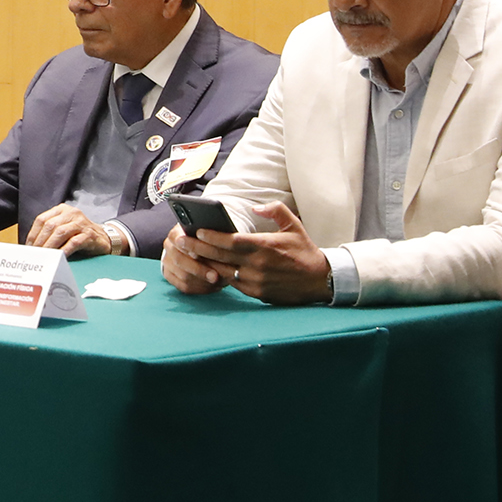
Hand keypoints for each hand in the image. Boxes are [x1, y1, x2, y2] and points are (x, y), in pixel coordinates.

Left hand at [25, 203, 116, 258]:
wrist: (104, 238)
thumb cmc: (80, 234)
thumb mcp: (64, 227)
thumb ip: (50, 232)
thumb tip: (32, 245)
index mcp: (62, 210)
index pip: (42, 219)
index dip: (33, 234)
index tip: (28, 247)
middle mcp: (71, 213)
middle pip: (50, 226)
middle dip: (40, 241)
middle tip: (35, 254)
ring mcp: (81, 223)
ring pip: (60, 233)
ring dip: (50, 246)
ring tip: (44, 256)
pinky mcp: (89, 234)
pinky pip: (73, 242)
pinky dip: (64, 250)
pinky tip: (58, 257)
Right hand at [161, 226, 224, 294]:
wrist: (197, 249)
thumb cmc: (207, 240)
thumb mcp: (209, 235)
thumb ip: (211, 238)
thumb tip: (220, 241)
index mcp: (176, 233)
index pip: (177, 238)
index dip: (188, 247)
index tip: (199, 255)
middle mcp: (169, 247)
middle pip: (179, 260)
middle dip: (198, 269)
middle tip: (215, 276)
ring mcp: (167, 262)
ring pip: (183, 275)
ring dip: (202, 280)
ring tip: (218, 282)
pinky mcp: (170, 276)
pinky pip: (184, 286)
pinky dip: (200, 288)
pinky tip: (212, 286)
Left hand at [165, 203, 331, 304]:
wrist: (320, 281)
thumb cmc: (304, 251)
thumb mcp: (294, 225)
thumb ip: (275, 210)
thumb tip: (255, 207)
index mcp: (265, 247)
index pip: (231, 242)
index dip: (211, 237)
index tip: (197, 231)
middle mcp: (258, 265)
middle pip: (220, 257)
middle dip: (198, 249)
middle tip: (180, 241)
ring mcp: (256, 282)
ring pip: (222, 272)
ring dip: (205, 263)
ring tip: (188, 254)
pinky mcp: (256, 294)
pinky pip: (232, 284)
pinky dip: (219, 276)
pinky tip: (207, 267)